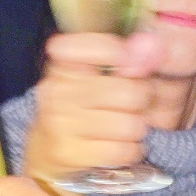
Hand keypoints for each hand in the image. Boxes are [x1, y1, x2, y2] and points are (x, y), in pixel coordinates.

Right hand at [23, 31, 163, 181]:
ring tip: (124, 129)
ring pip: (129, 125)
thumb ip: (129, 57)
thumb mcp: (98, 76)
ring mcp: (60, 123)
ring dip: (136, 130)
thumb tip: (151, 42)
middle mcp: (58, 90)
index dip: (124, 56)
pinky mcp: (68, 153)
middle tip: (132, 106)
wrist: (44, 152)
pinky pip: (121, 151)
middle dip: (142, 102)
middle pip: (130, 92)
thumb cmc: (81, 109)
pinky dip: (130, 151)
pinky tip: (120, 147)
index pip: (100, 46)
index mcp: (64, 62)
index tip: (129, 68)